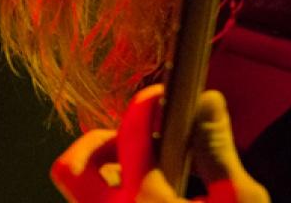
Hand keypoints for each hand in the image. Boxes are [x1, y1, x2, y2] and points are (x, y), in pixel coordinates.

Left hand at [50, 85, 269, 202]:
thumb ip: (218, 150)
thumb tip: (208, 102)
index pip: (128, 135)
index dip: (145, 105)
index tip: (161, 97)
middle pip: (72, 168)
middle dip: (99, 142)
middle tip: (135, 139)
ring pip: (83, 195)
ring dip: (107, 173)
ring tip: (147, 171)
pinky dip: (121, 198)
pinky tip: (157, 199)